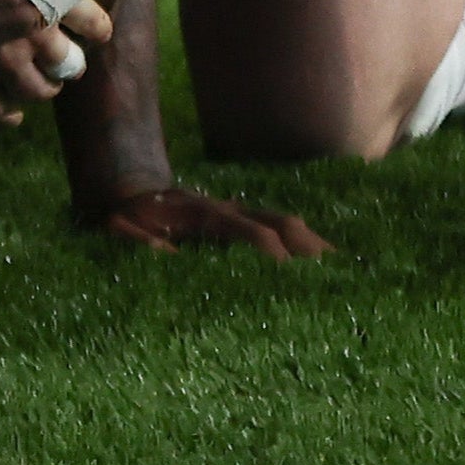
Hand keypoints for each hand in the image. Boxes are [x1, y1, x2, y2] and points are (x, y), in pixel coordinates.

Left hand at [0, 0, 111, 128]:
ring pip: (65, 66)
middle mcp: (5, 58)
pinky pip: (90, 24)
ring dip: (66, 67)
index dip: (2, 115)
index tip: (11, 115)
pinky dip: (96, 30)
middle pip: (34, 90)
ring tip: (67, 60)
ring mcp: (33, 29)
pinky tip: (95, 32)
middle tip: (41, 81)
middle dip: (40, 90)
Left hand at [91, 185, 331, 260]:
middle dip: (306, 245)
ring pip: (285, 222)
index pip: (246, 230)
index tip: (288, 273)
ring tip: (343, 269)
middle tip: (337, 272)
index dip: (268, 249)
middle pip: (277, 222)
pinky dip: (305, 241)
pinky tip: (324, 261)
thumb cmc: (128, 218)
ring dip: (312, 243)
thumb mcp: (121, 230)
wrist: (132, 191)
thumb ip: (139, 242)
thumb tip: (167, 253)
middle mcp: (229, 210)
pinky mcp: (243, 219)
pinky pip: (280, 225)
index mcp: (203, 215)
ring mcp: (239, 212)